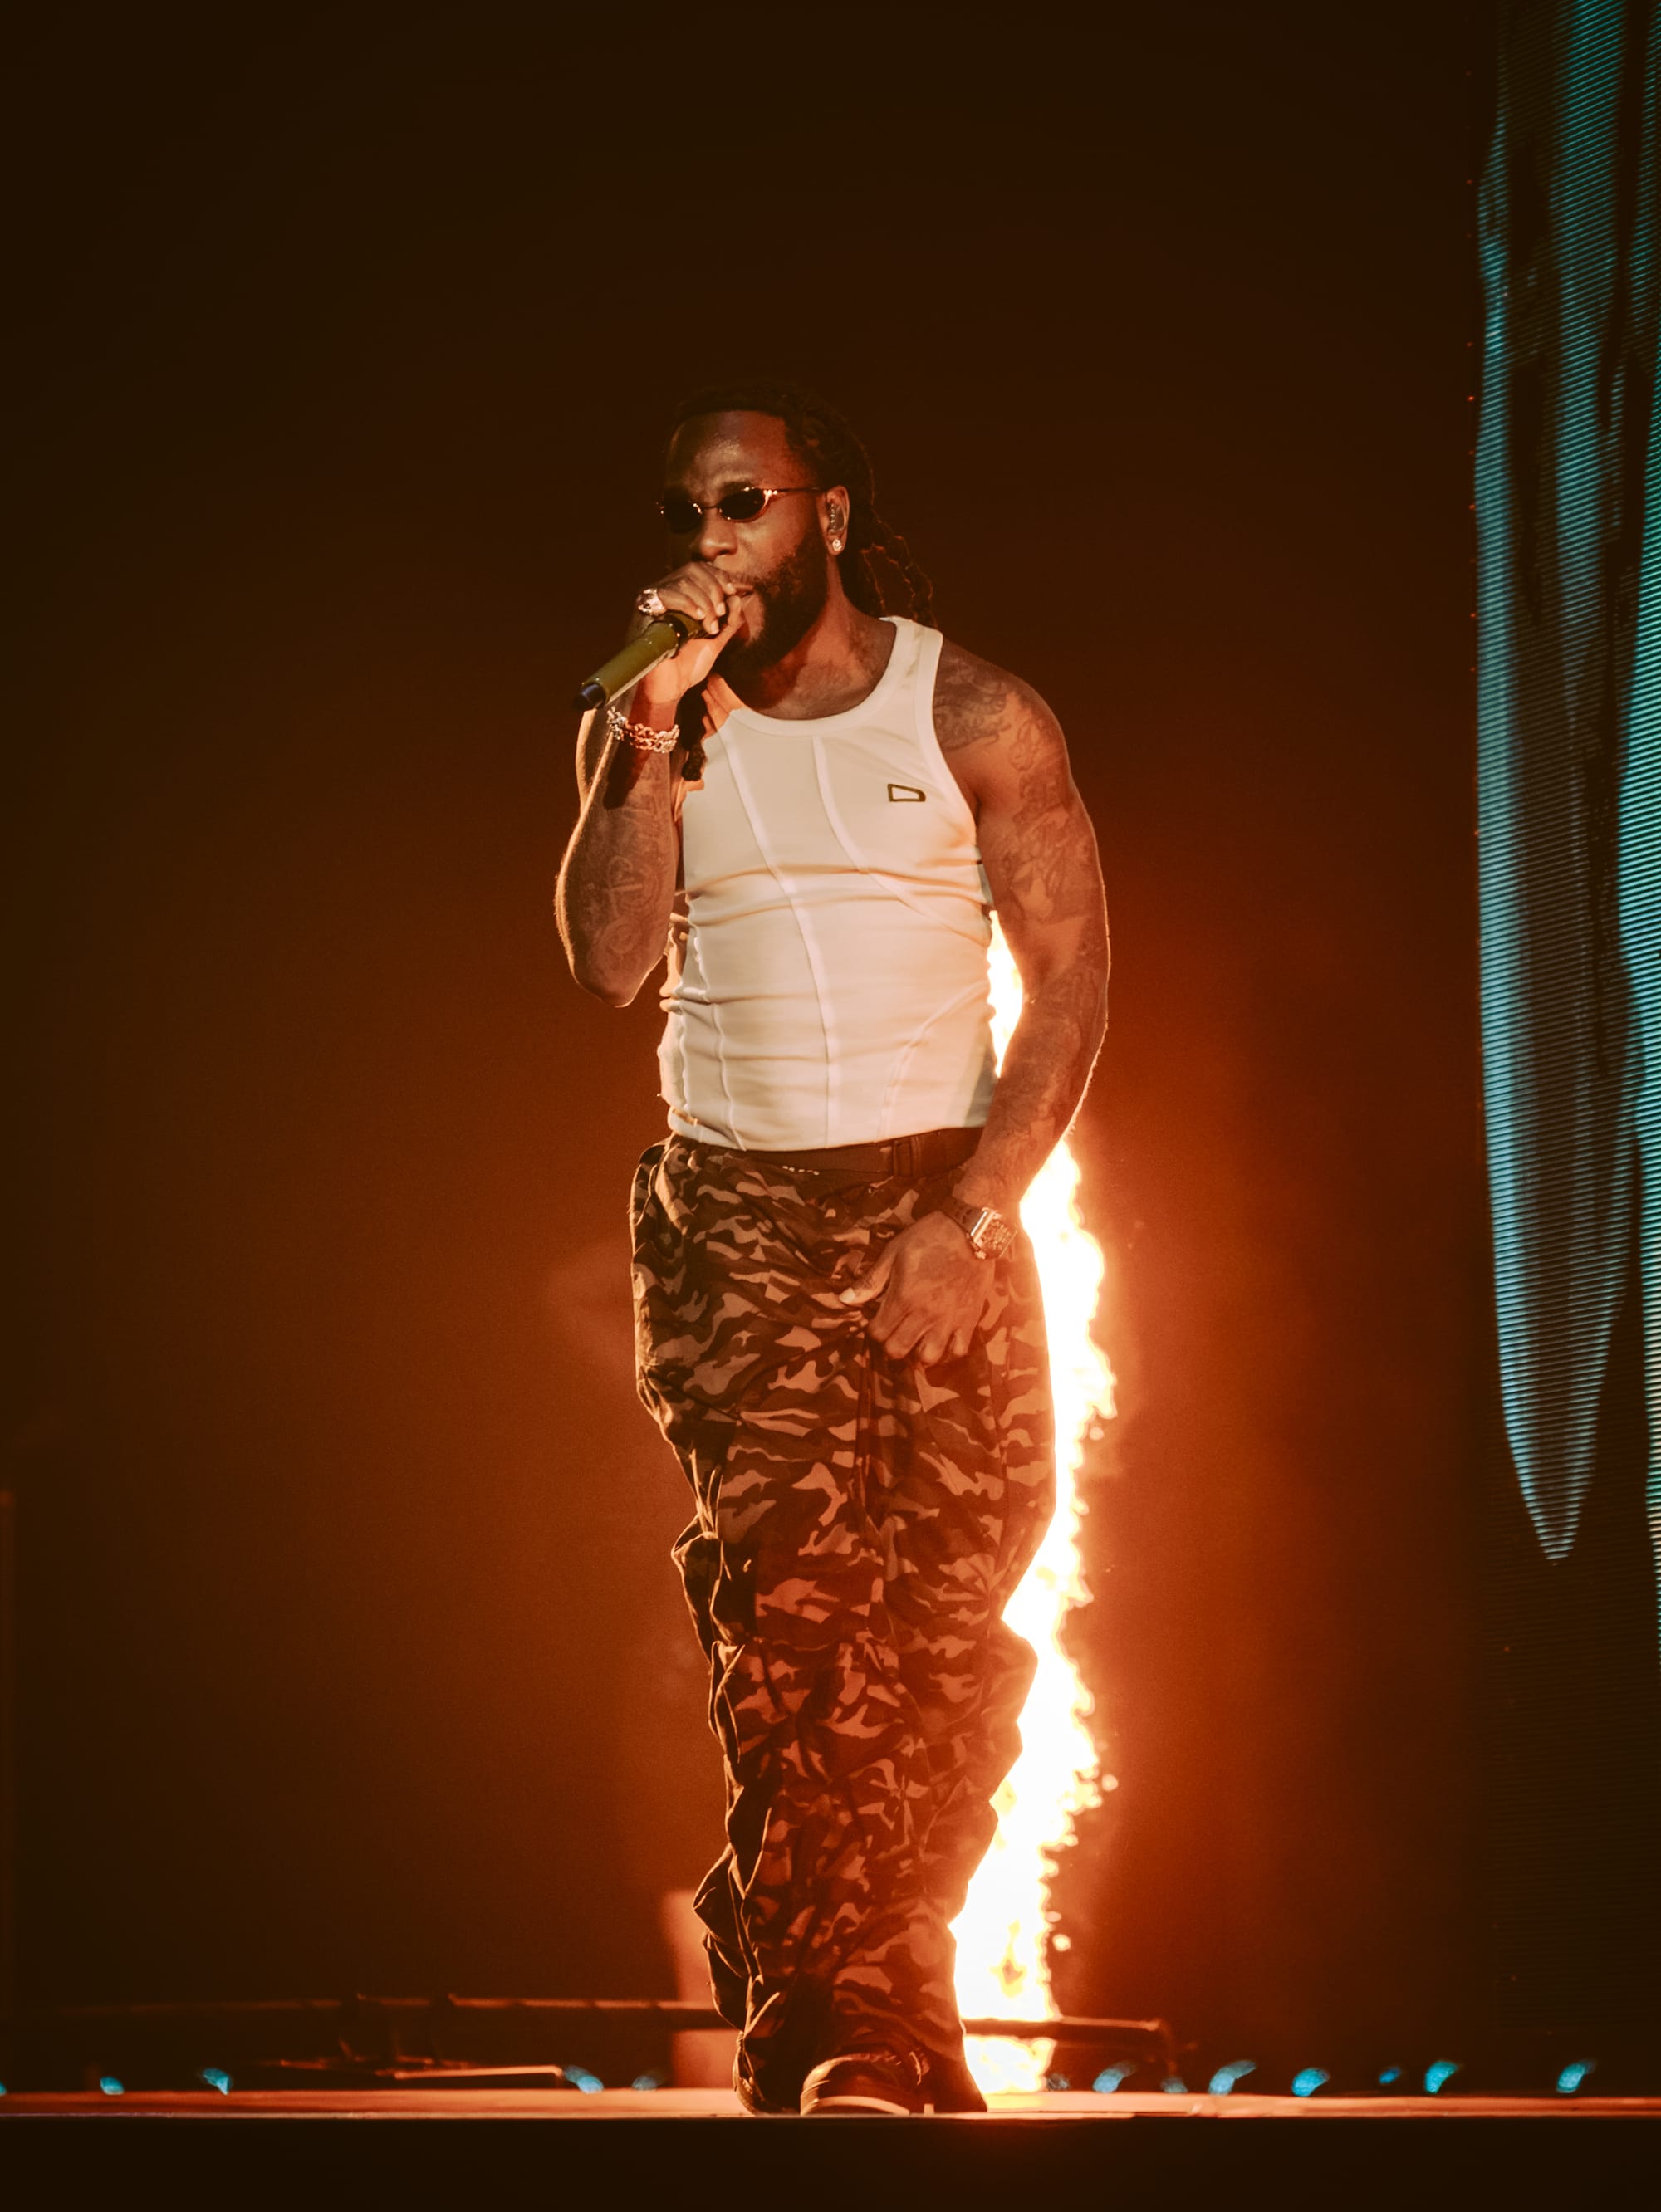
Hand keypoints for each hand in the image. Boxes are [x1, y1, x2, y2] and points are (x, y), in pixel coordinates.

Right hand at [632, 562, 746, 710]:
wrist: (668, 689)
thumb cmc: (686, 666)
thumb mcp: (715, 641)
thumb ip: (729, 621)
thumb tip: (737, 597)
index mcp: (680, 596)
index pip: (699, 570)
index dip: (718, 576)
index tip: (733, 591)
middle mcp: (664, 593)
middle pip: (693, 570)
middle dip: (714, 590)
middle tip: (719, 616)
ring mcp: (653, 600)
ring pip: (683, 581)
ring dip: (704, 602)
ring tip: (709, 626)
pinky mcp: (644, 610)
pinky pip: (668, 594)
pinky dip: (688, 604)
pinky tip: (698, 619)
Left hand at [839, 1211, 992, 1364]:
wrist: (971, 1231)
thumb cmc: (929, 1237)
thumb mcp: (894, 1252)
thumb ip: (871, 1280)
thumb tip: (844, 1299)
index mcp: (903, 1298)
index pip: (879, 1333)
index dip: (874, 1330)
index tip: (878, 1320)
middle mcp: (925, 1315)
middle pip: (898, 1350)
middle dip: (891, 1344)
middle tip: (895, 1332)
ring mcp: (948, 1320)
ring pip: (928, 1357)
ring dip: (918, 1353)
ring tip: (917, 1341)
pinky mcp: (969, 1320)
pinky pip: (959, 1350)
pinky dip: (949, 1352)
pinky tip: (942, 1341)